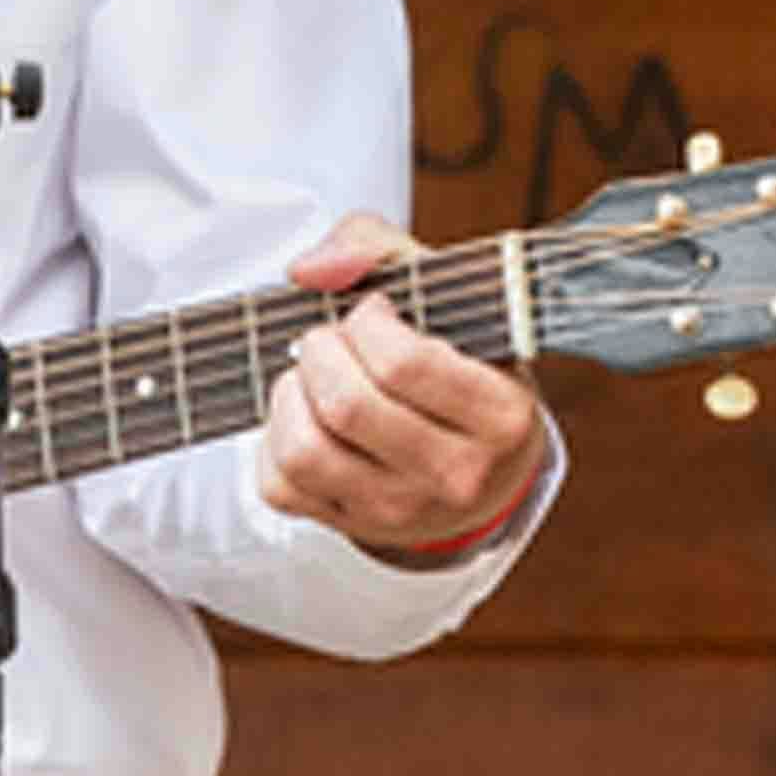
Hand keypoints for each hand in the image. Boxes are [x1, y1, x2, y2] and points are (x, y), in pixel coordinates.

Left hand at [256, 211, 547, 567]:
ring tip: (314, 376)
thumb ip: (379, 249)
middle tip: (333, 339)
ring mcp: (403, 510)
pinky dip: (275, 438)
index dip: (366, 322)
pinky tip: (307, 416)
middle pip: (346, 405)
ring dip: (291, 394)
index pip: (402, 364)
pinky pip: (279, 483)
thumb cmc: (460, 365)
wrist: (480, 470)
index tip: (372, 312)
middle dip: (320, 350)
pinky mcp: (352, 526)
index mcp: (500, 415)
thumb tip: (308, 269)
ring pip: (304, 451)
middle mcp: (457, 474)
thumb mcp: (450, 296)